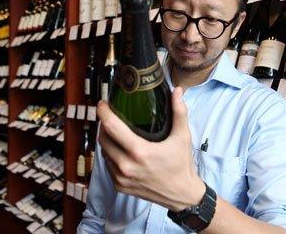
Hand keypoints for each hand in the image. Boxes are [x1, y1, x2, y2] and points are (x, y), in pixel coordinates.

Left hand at [98, 87, 205, 211]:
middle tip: (109, 115)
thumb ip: (179, 112)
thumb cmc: (181, 165)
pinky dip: (110, 154)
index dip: (104, 113)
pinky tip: (118, 147)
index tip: (103, 104)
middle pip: (103, 138)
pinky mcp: (119, 186)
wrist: (181, 195)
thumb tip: (177, 91)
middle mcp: (127, 166)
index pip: (112, 127)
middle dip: (104, 124)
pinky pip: (107, 165)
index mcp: (140, 152)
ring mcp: (121, 178)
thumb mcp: (183, 137)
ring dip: (106, 139)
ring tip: (113, 130)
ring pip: (103, 152)